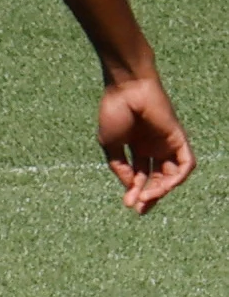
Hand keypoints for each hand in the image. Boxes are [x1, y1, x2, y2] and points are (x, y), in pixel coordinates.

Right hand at [100, 75, 192, 213]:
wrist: (126, 88)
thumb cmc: (114, 111)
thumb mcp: (110, 144)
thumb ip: (120, 166)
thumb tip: (130, 187)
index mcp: (137, 149)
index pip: (142, 177)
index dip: (136, 192)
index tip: (128, 204)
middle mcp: (154, 148)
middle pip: (158, 179)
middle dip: (150, 196)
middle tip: (139, 207)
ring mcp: (167, 144)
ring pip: (173, 175)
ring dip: (162, 189)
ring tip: (147, 197)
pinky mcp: (178, 138)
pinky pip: (186, 163)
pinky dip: (178, 177)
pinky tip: (164, 186)